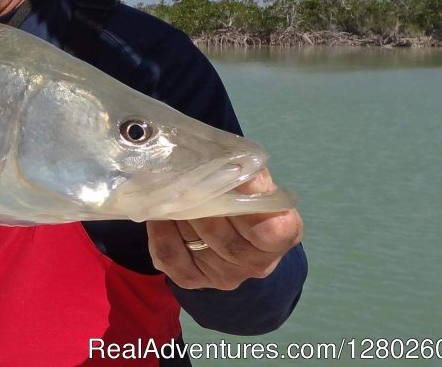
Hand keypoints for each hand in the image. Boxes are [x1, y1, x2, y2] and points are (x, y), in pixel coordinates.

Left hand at [147, 169, 302, 290]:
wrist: (236, 234)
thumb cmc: (248, 199)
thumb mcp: (257, 183)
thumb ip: (248, 176)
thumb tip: (230, 163)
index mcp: (283, 235)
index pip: (270, 231)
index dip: (248, 204)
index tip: (233, 175)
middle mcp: (256, 263)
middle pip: (224, 238)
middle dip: (201, 204)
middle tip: (186, 179)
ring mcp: (224, 276)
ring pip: (195, 243)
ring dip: (178, 213)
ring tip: (170, 190)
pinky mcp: (193, 279)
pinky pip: (170, 255)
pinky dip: (161, 231)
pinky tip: (159, 213)